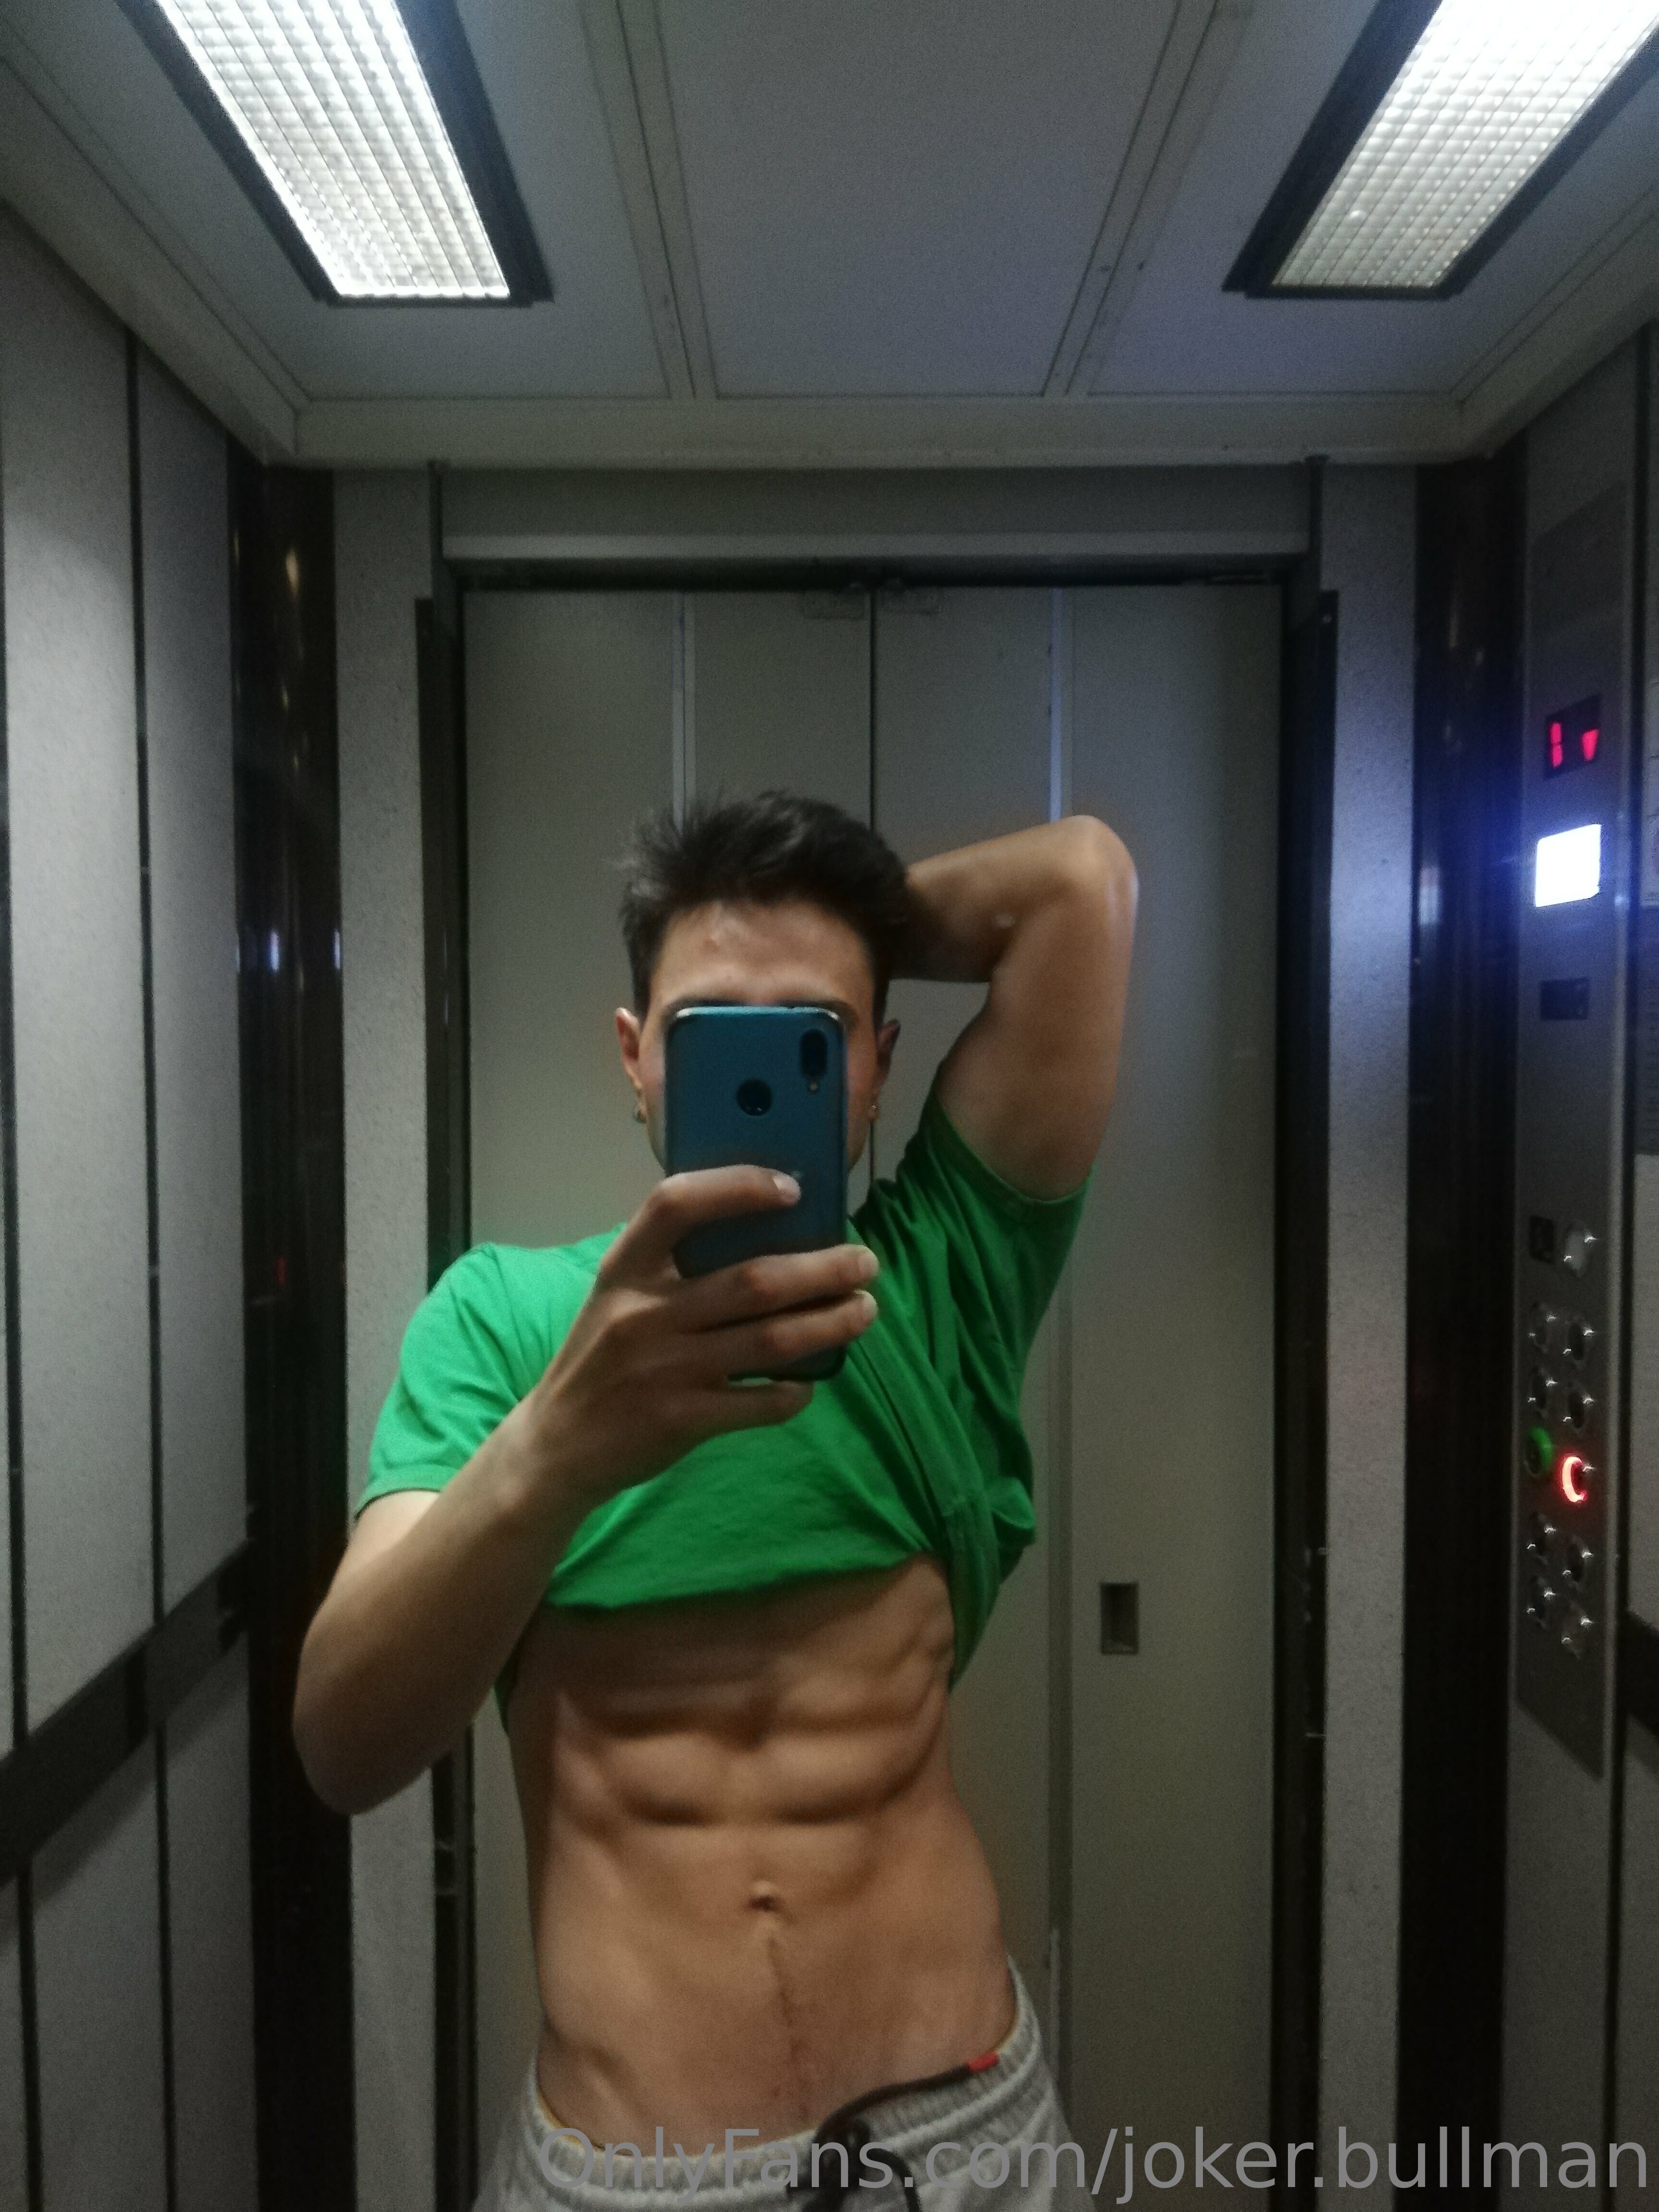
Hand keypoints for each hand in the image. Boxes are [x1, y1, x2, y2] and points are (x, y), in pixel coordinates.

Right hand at [525, 1167, 878, 1504]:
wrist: (557, 1445)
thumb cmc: (603, 1357)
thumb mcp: (619, 1296)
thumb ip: (672, 1265)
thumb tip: (770, 1231)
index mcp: (624, 1269)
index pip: (676, 1203)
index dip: (738, 1187)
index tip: (792, 1188)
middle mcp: (642, 1313)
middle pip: (752, 1280)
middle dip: (823, 1268)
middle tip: (865, 1262)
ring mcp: (664, 1369)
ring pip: (771, 1340)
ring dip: (830, 1323)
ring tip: (863, 1310)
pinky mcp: (681, 1420)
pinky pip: (760, 1402)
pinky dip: (796, 1391)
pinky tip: (812, 1380)